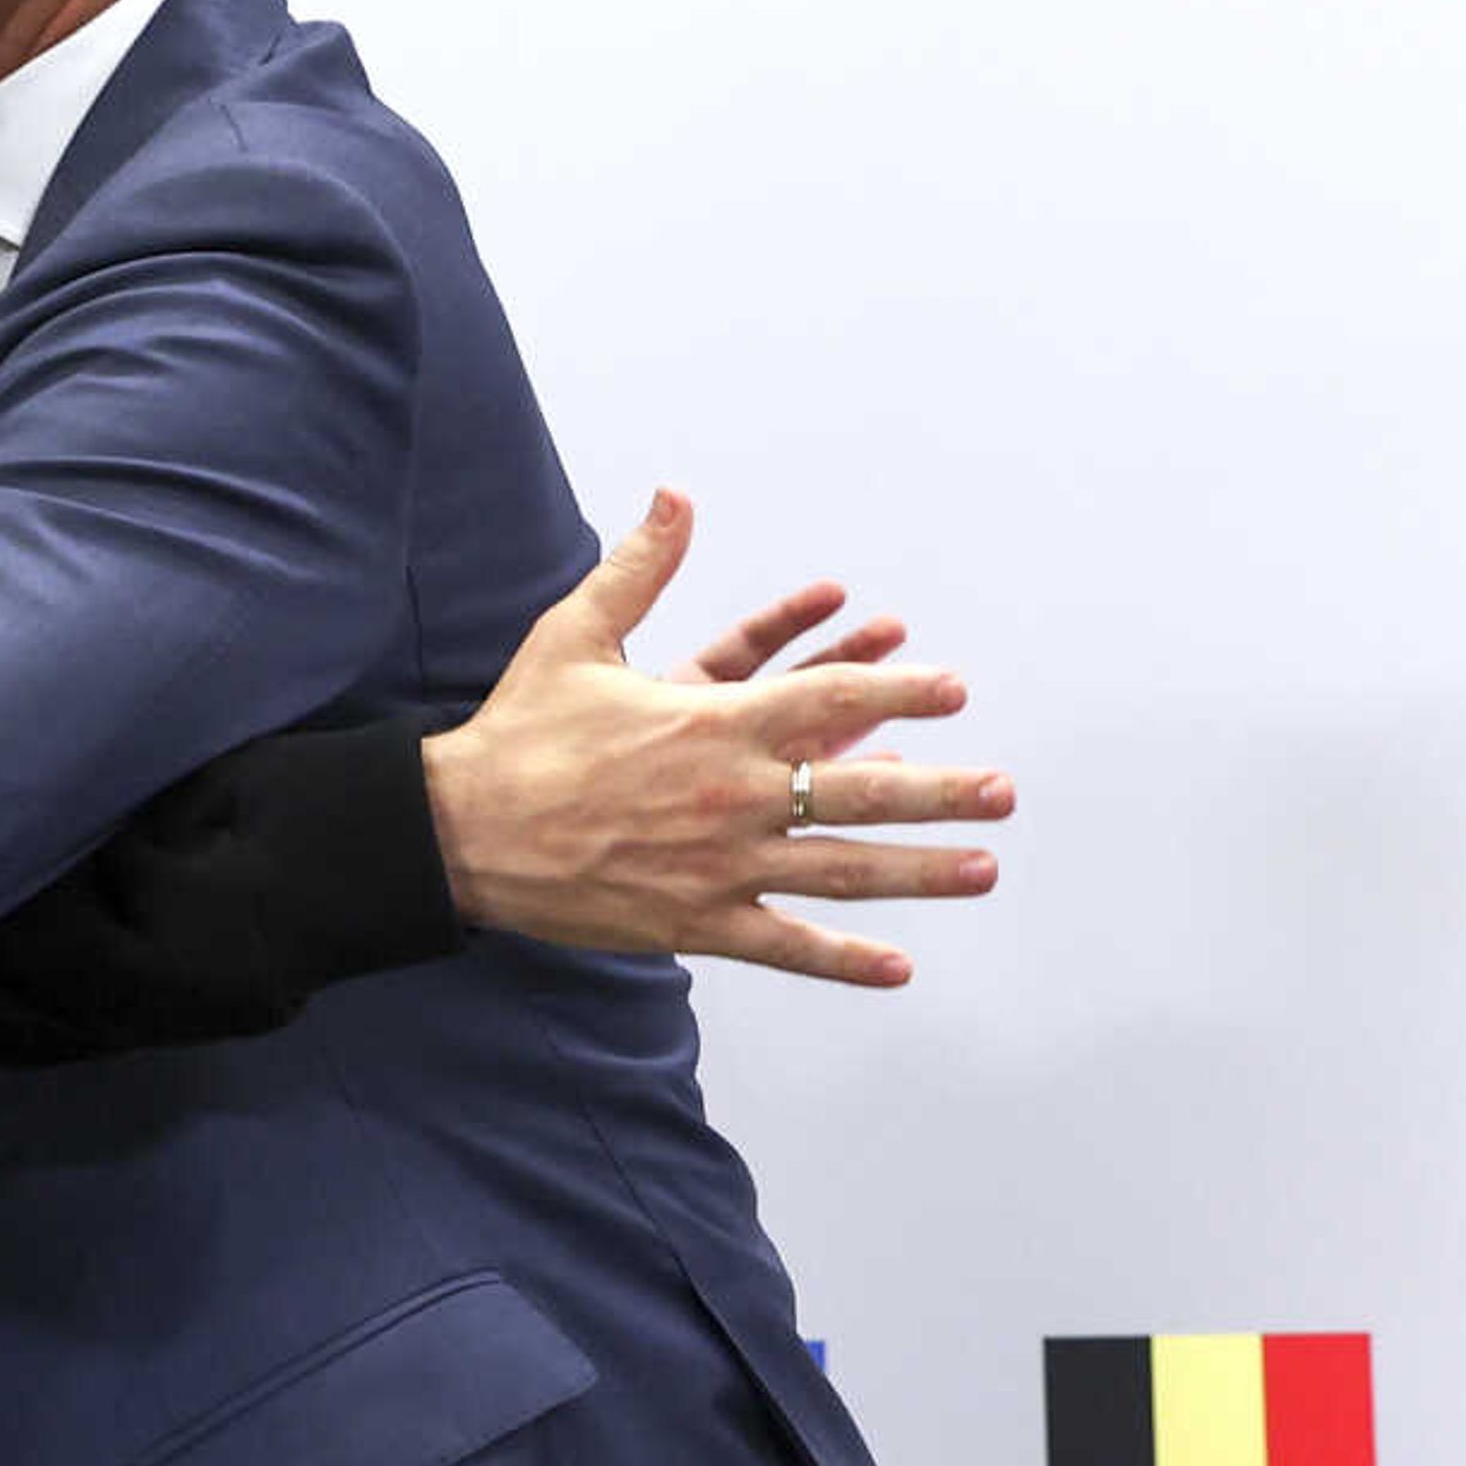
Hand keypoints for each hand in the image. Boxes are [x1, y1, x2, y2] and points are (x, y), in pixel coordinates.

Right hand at [418, 491, 1016, 986]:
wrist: (463, 830)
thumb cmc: (520, 730)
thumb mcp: (576, 635)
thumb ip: (639, 568)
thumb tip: (676, 497)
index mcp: (710, 722)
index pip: (827, 701)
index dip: (897, 691)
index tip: (952, 687)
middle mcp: (729, 796)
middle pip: (857, 793)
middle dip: (940, 790)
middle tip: (1002, 791)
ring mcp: (719, 866)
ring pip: (839, 872)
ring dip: (918, 872)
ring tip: (982, 868)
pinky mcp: (695, 922)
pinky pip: (785, 945)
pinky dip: (843, 960)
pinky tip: (899, 968)